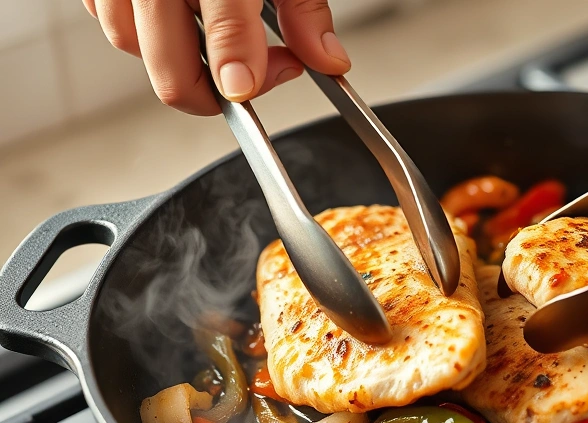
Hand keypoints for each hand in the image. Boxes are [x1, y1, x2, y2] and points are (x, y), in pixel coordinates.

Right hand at [83, 0, 351, 115]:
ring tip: (214, 41)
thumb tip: (326, 58)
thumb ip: (304, 7)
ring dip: (170, 57)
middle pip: (166, 65)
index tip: (251, 90)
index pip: (225, 30)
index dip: (241, 76)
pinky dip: (137, 24)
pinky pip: (104, 10)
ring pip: (128, 41)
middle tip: (246, 83)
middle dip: (207, 92)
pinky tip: (174, 14)